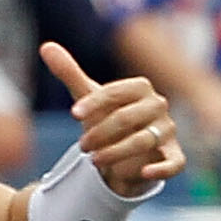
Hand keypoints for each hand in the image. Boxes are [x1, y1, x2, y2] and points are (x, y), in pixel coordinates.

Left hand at [42, 42, 184, 194]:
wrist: (124, 148)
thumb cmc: (108, 117)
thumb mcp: (88, 96)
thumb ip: (70, 72)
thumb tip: (46, 47)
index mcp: (140, 87)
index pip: (116, 92)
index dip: (94, 102)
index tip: (74, 114)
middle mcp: (158, 105)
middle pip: (128, 118)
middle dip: (101, 133)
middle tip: (82, 146)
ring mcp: (167, 131)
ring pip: (144, 141)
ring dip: (116, 152)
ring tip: (94, 161)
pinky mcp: (174, 155)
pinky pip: (175, 162)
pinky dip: (162, 169)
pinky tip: (143, 173)